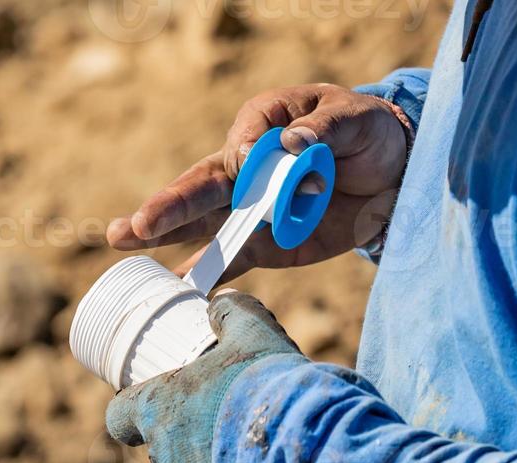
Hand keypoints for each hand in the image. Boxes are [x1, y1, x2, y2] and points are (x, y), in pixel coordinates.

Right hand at [106, 84, 410, 283]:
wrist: (395, 177)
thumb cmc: (367, 133)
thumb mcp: (354, 119)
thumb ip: (322, 129)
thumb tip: (292, 145)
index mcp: (260, 125)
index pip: (240, 145)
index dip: (253, 159)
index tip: (294, 153)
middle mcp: (243, 169)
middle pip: (200, 187)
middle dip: (168, 207)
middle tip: (135, 225)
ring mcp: (250, 210)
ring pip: (202, 225)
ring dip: (163, 236)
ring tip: (122, 238)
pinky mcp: (264, 245)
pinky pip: (231, 261)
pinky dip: (206, 276)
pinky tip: (175, 288)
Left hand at [106, 291, 303, 462]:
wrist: (307, 449)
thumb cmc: (268, 386)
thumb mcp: (254, 333)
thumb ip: (234, 313)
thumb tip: (222, 302)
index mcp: (158, 411)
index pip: (118, 417)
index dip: (130, 409)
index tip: (147, 401)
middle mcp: (165, 456)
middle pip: (162, 444)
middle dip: (186, 430)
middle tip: (220, 413)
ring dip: (213, 460)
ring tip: (252, 443)